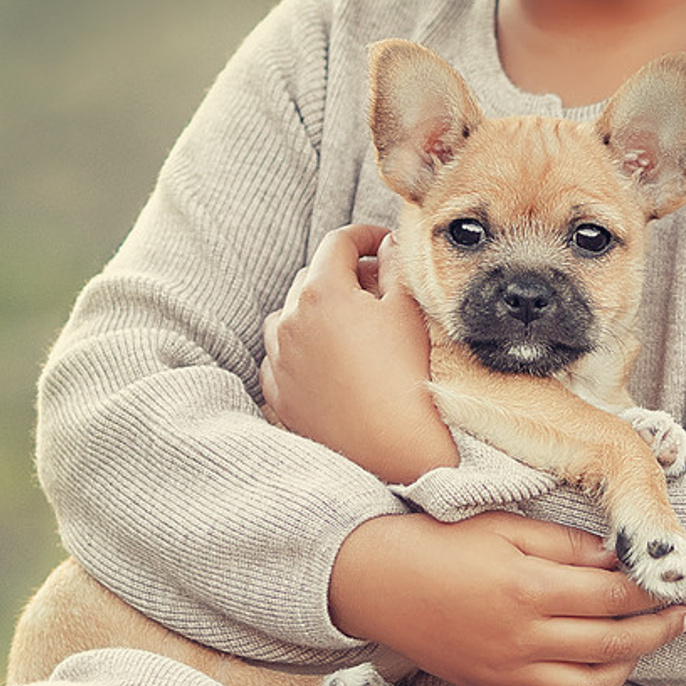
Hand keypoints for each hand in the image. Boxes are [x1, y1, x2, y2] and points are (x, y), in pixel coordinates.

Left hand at [258, 225, 455, 482]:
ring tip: (348, 324)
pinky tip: (327, 360)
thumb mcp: (408, 310)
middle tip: (376, 286)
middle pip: (311, 277)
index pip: (338, 243)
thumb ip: (395, 267)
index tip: (384, 243)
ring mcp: (279, 360)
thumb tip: (388, 245)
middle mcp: (289, 321)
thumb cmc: (405, 376)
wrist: (394, 449)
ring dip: (314, 311)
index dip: (365, 236)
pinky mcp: (278, 395)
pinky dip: (299, 350)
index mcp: (322, 292)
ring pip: (288, 317)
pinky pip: (280, 359)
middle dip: (342, 273)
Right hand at [327, 512, 685, 685]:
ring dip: (627, 667)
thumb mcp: (506, 527)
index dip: (649, 593)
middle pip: (610, 644)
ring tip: (646, 644)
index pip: (611, 598)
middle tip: (684, 618)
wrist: (379, 583)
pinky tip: (602, 673)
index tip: (675, 583)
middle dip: (656, 632)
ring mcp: (507, 672)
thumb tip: (615, 560)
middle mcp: (522, 639)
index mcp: (529, 590)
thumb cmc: (442, 543)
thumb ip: (565, 546)